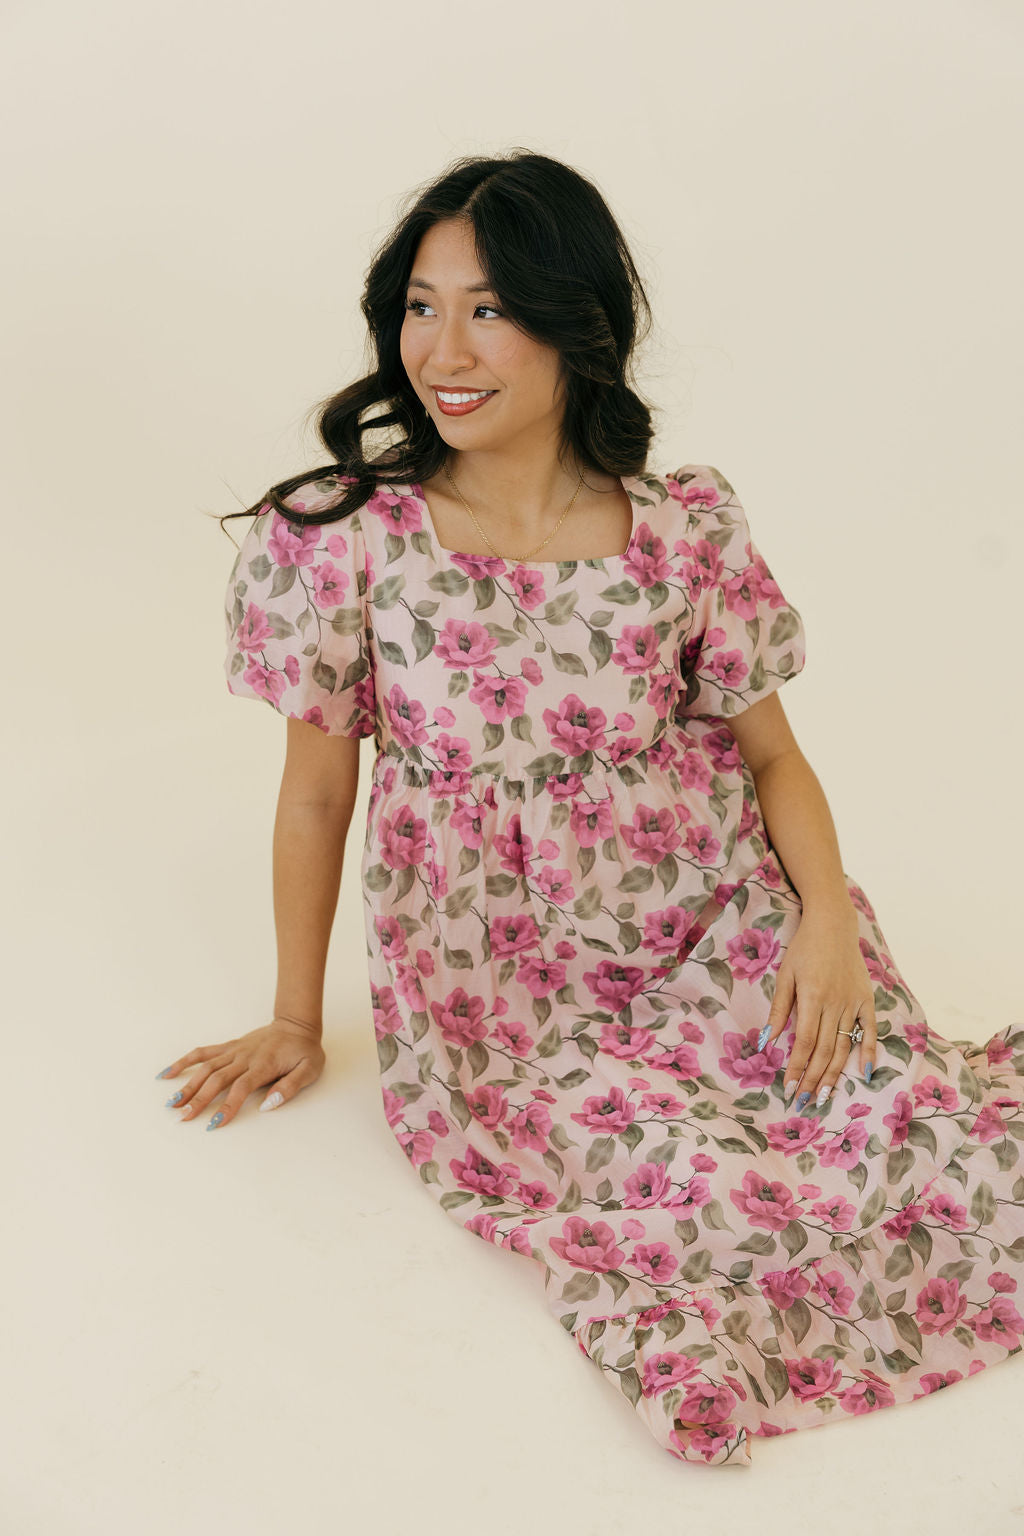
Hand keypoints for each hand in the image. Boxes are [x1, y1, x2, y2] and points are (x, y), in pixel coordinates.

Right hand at [156, 1016, 325, 1129]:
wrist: (297, 1024)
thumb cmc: (304, 1050)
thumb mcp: (309, 1069)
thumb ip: (290, 1086)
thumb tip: (268, 1104)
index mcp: (263, 1065)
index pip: (240, 1088)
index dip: (227, 1106)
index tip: (214, 1123)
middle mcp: (245, 1057)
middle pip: (217, 1079)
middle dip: (199, 1099)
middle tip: (184, 1118)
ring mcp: (234, 1050)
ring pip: (206, 1067)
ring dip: (188, 1084)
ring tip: (173, 1103)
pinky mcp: (229, 1046)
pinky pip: (204, 1052)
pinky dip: (185, 1061)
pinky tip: (169, 1073)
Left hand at [758, 911, 875, 1109]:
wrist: (833, 925)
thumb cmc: (803, 950)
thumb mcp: (785, 975)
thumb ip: (779, 1009)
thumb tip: (766, 1040)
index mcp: (812, 997)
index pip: (805, 1042)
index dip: (797, 1067)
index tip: (788, 1088)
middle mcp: (835, 1003)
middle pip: (824, 1050)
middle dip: (812, 1079)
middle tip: (803, 1102)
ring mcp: (853, 1003)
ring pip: (844, 1046)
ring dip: (834, 1073)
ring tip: (824, 1096)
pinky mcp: (867, 1000)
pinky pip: (870, 1031)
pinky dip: (869, 1052)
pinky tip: (864, 1073)